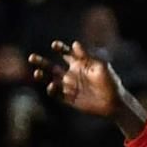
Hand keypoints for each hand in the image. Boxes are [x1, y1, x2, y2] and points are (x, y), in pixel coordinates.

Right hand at [29, 40, 146, 137]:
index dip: (59, 48)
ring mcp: (70, 87)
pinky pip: (58, 95)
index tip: (55, 46)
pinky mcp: (71, 99)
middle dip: (41, 62)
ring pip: (51, 80)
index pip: (65, 53)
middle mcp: (72, 74)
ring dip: (43, 76)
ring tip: (38, 73)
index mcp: (79, 64)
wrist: (115, 103)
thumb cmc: (111, 82)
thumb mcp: (101, 66)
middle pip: (52, 66)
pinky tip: (51, 87)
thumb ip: (87, 56)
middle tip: (32, 58)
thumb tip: (75, 44)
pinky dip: (52, 91)